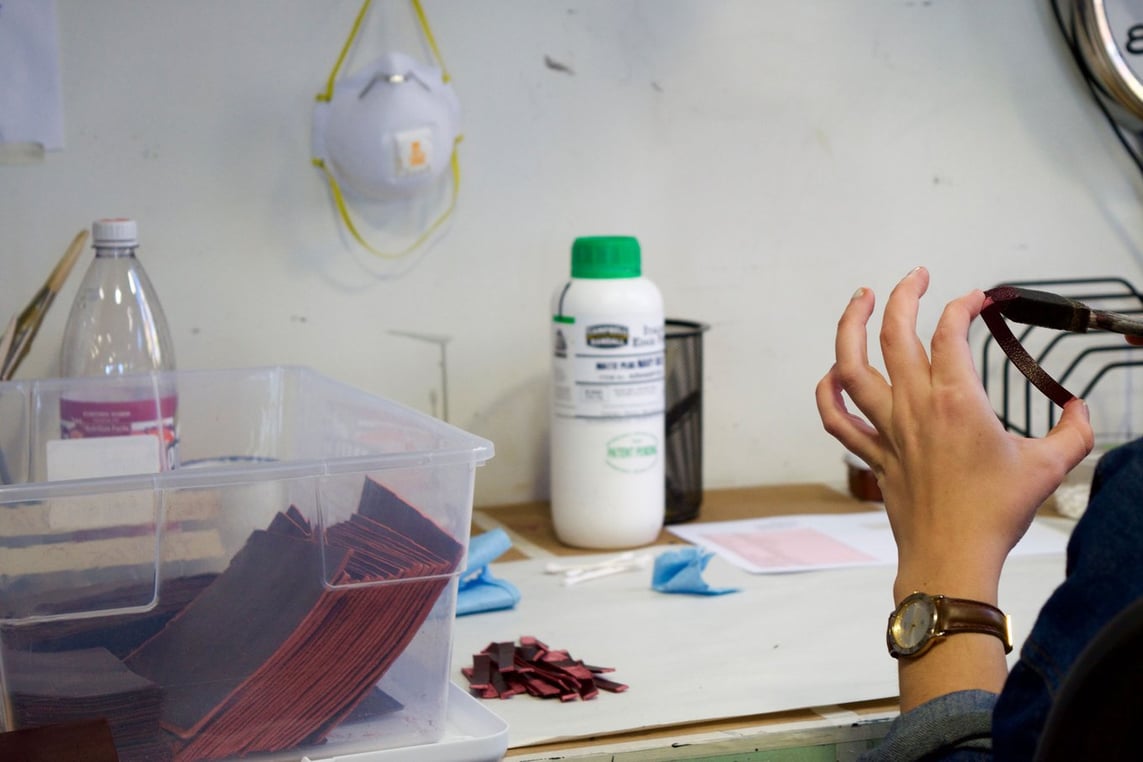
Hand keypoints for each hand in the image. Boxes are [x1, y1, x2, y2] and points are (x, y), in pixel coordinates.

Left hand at [815, 267, 1093, 604]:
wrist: (952, 558)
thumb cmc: (995, 515)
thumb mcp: (1049, 467)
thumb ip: (1072, 432)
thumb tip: (1081, 410)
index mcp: (957, 402)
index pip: (949, 334)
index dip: (961, 305)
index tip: (975, 298)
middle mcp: (914, 408)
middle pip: (895, 335)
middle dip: (903, 295)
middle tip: (915, 276)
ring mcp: (887, 430)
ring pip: (851, 367)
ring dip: (850, 327)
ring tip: (861, 300)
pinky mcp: (873, 454)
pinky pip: (837, 419)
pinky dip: (828, 394)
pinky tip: (832, 375)